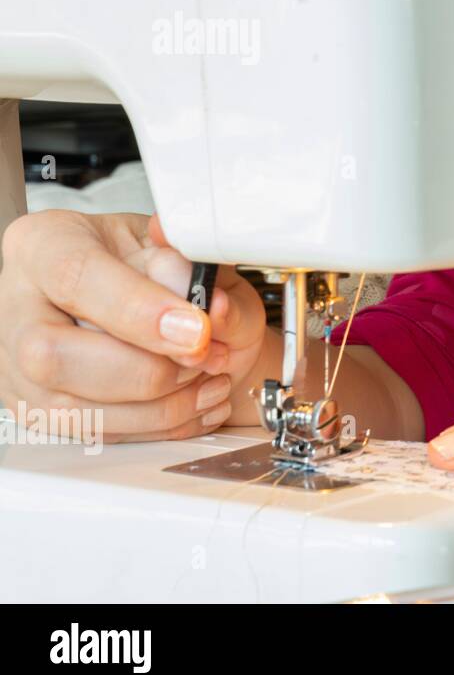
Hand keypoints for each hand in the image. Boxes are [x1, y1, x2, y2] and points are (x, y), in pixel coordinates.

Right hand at [0, 209, 265, 441]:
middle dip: (145, 370)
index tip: (196, 331)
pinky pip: (91, 433)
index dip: (138, 310)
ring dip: (157, 407)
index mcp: (44, 242)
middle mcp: (15, 302)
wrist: (141, 295)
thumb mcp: (181, 248)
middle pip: (52, 354)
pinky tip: (195, 405)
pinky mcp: (32, 407)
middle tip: (203, 360)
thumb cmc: (151, 265)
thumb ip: (197, 272)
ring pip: (71, 408)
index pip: (74, 276)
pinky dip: (155, 426)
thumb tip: (212, 308)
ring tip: (211, 384)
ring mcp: (13, 362)